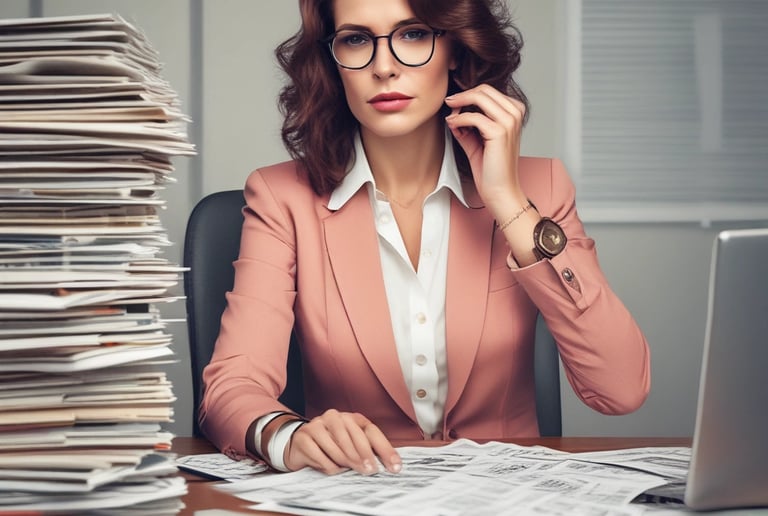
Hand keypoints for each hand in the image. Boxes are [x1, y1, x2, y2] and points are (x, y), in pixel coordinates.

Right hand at [284, 409, 401, 475]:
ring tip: (347, 469)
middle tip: (370, 471)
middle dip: (365, 457)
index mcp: (351, 417)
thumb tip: (390, 464)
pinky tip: (331, 468)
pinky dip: (329, 467)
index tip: (394, 466)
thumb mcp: (351, 443)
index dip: (385, 449)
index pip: (372, 432)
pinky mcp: (304, 437)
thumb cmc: (331, 444)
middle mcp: (335, 417)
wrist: (299, 442)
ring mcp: (318, 425)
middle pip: (356, 438)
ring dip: (346, 463)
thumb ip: (368, 449)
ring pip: (339, 449)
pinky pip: (321, 457)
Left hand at [444, 84, 527, 213]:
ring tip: (451, 116)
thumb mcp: (477, 140)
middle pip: (484, 90)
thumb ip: (467, 125)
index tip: (453, 104)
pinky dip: (458, 119)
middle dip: (462, 96)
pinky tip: (452, 125)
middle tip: (449, 104)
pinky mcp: (499, 131)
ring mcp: (509, 121)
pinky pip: (472, 116)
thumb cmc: (491, 168)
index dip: (468, 95)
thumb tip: (453, 112)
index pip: (488, 90)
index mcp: (514, 111)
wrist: (500, 190)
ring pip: (479, 97)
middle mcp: (515, 113)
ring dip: (460, 104)